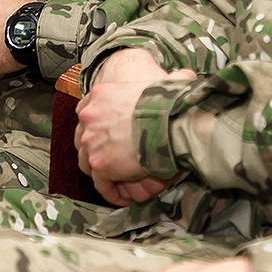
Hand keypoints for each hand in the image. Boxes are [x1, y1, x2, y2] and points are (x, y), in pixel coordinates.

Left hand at [76, 50, 192, 204]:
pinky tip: (123, 197)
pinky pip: (101, 183)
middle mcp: (90, 116)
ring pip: (87, 161)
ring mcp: (91, 141)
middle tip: (113, 160)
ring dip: (101, 171)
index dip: (95, 125)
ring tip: (116, 181)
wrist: (170, 121)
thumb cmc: (171, 103)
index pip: (86, 110)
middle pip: (83, 136)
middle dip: (95, 149)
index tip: (107, 135)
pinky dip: (111, 192)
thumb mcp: (165, 83)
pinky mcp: (100, 164)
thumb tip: (188, 74)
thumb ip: (170, 79)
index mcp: (101, 94)